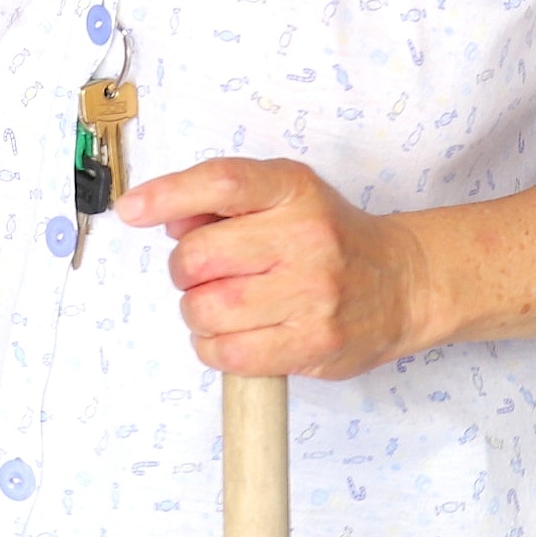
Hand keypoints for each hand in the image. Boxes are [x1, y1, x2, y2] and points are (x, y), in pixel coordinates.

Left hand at [117, 157, 435, 378]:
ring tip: (221, 306)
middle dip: (184, 270)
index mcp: (294, 189)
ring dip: (197, 313)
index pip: (222, 182)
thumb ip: (225, 202)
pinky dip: (213, 347)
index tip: (132, 210)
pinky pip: (230, 354)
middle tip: (202, 274)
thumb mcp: (287, 196)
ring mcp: (312, 293)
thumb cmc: (332, 237)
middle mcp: (305, 236)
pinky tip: (230, 335)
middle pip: (200, 256)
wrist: (403, 282)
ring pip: (208, 309)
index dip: (168, 195)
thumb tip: (166, 218)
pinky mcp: (314, 343)